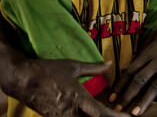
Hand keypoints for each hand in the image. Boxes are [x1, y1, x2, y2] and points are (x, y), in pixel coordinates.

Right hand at [3, 59, 128, 116]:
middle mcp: (70, 111)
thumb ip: (93, 68)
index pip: (100, 113)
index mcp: (77, 98)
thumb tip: (109, 64)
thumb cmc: (47, 70)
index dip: (114, 116)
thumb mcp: (73, 66)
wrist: (21, 79)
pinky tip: (89, 115)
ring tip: (107, 115)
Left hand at [110, 18, 156, 114]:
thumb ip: (143, 49)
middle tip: (118, 109)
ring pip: (156, 87)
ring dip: (145, 101)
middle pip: (140, 81)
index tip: (112, 96)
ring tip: (136, 113)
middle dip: (128, 96)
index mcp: (150, 51)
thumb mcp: (155, 34)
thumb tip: (132, 62)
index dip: (120, 84)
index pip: (131, 70)